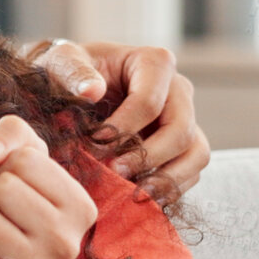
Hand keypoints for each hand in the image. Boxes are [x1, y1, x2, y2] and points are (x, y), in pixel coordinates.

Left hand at [27, 40, 210, 191]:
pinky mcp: (181, 146)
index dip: (124, 128)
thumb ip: (73, 71)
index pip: (150, 102)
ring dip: (166, 179)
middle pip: (181, 130)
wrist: (70, 87)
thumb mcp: (62, 60)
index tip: (95, 144)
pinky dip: (168, 189)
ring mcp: (183, 120)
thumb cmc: (67, 70)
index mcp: (154, 63)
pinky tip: (139, 198)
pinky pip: (190, 172)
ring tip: (132, 194)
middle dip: (147, 157)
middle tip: (113, 173)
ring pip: (196, 154)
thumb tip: (92, 91)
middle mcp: (177, 91)